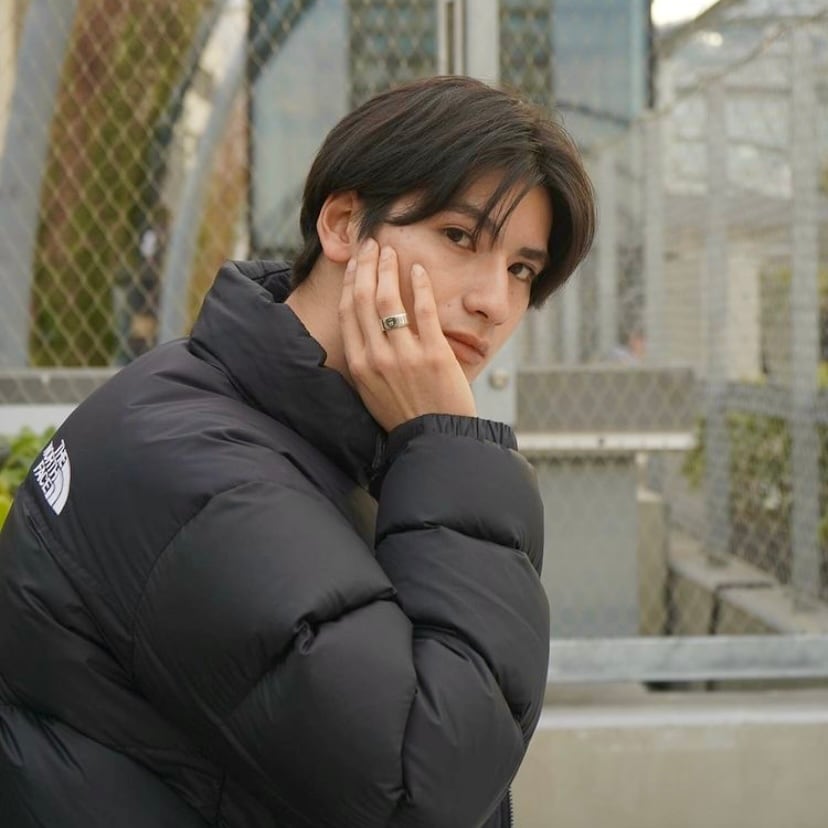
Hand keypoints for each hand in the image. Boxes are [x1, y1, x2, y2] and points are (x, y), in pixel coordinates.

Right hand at [338, 238, 476, 431]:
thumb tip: (363, 330)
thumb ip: (366, 360)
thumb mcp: (372, 391)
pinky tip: (418, 270)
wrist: (435, 440)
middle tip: (372, 245)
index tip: (354, 264)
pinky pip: (423, 310)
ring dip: (388, 268)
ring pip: (388, 299)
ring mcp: (405, 355)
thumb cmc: (405, 416)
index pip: (348, 312)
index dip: (350, 282)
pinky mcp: (434, 354)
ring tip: (391, 252)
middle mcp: (377, 357)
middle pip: (363, 298)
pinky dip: (419, 285)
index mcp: (360, 365)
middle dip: (366, 266)